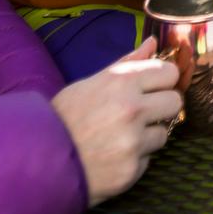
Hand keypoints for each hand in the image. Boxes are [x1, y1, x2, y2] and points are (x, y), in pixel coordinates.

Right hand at [50, 39, 183, 205]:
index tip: (153, 88)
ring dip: (147, 136)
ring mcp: (133, 141)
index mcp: (122, 81)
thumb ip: (127, 63)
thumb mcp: (90, 83)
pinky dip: (134, 159)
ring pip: (164, 133)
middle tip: (140, 114)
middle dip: (161, 107)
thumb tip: (153, 43)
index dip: (162, 80)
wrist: (37, 161)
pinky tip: (112, 157)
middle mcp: (132, 109)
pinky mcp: (131, 170)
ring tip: (119, 138)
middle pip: (175, 101)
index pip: (170, 72)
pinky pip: (147, 159)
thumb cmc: (63, 118)